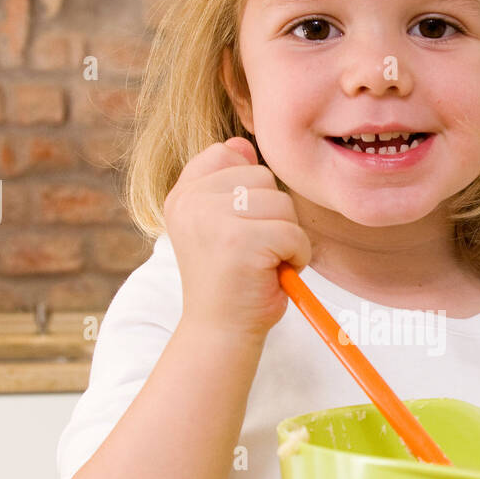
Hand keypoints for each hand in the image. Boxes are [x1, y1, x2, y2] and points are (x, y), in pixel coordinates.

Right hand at [163, 137, 310, 341]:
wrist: (221, 333)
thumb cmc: (231, 280)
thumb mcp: (221, 224)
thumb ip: (229, 184)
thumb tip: (242, 146)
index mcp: (182, 194)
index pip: (227, 154)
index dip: (248, 188)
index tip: (239, 227)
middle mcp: (190, 201)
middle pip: (262, 177)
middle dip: (273, 216)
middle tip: (254, 251)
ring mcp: (212, 219)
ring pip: (282, 204)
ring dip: (287, 236)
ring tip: (263, 263)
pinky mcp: (239, 241)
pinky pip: (293, 233)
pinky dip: (297, 256)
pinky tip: (274, 274)